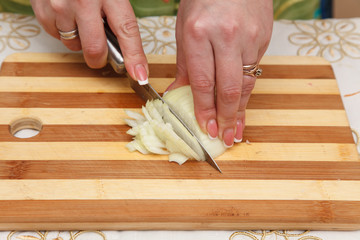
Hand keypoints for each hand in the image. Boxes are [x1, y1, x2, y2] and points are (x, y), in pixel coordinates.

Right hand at [30, 0, 148, 83]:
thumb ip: (120, 14)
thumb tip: (129, 48)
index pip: (127, 32)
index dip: (135, 57)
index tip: (140, 75)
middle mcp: (84, 1)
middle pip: (94, 49)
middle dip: (100, 57)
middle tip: (102, 50)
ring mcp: (60, 5)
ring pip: (73, 44)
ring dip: (80, 39)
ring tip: (81, 18)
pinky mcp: (41, 8)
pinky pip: (56, 35)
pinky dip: (63, 30)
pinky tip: (67, 14)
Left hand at [167, 0, 272, 146]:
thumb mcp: (184, 28)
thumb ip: (184, 64)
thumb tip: (176, 94)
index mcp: (198, 33)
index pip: (201, 82)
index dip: (203, 109)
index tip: (204, 128)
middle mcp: (225, 37)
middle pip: (228, 88)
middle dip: (225, 118)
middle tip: (224, 137)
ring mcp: (248, 38)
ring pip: (245, 84)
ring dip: (240, 111)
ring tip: (235, 130)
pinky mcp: (263, 39)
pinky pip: (254, 71)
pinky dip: (247, 92)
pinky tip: (241, 106)